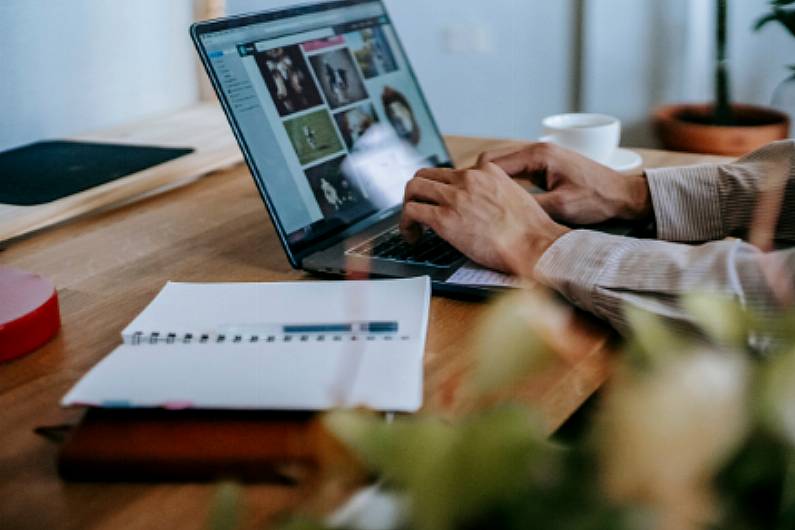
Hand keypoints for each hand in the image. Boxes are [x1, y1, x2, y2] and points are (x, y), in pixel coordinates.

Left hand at [400, 161, 570, 274]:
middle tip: (419, 211)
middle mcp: (468, 178)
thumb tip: (482, 208)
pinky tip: (413, 237)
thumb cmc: (532, 231)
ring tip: (413, 225)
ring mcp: (455, 196)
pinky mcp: (444, 218)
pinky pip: (411, 211)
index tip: (441, 203)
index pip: (451, 172)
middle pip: (427, 175)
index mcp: (486, 171)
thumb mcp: (516, 197)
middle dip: (418, 194)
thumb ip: (495, 194)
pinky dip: (406, 223)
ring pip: (414, 188)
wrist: (536, 245)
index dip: (442, 189)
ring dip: (408, 205)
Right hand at [478, 143, 652, 225]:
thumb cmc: (597, 198)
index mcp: (539, 155)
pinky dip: (504, 184)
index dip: (475, 181)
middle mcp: (538, 150)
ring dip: (490, 183)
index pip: (492, 163)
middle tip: (468, 202)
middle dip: (478, 181)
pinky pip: (516, 171)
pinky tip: (500, 201)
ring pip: (503, 166)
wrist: (623, 195)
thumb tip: (500, 211)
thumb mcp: (561, 207)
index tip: (465, 199)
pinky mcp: (545, 165)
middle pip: (493, 161)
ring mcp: (541, 156)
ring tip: (479, 203)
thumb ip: (529, 206)